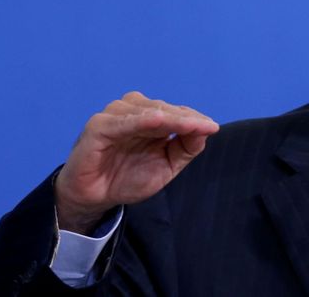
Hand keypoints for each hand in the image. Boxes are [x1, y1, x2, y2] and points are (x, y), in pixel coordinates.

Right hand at [54, 92, 219, 233]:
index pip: (176, 113)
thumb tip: (206, 130)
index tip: (213, 128)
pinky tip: (157, 121)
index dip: (194, 119)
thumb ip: (185, 148)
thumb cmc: (128, 178)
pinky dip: (140, 120)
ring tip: (189, 125)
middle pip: (164, 109)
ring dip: (169, 117)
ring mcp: (114, 116)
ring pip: (147, 112)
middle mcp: (132, 111)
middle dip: (186, 119)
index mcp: (149, 117)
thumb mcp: (165, 166)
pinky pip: (122, 122)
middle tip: (206, 127)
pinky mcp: (98, 127)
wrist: (95, 198)